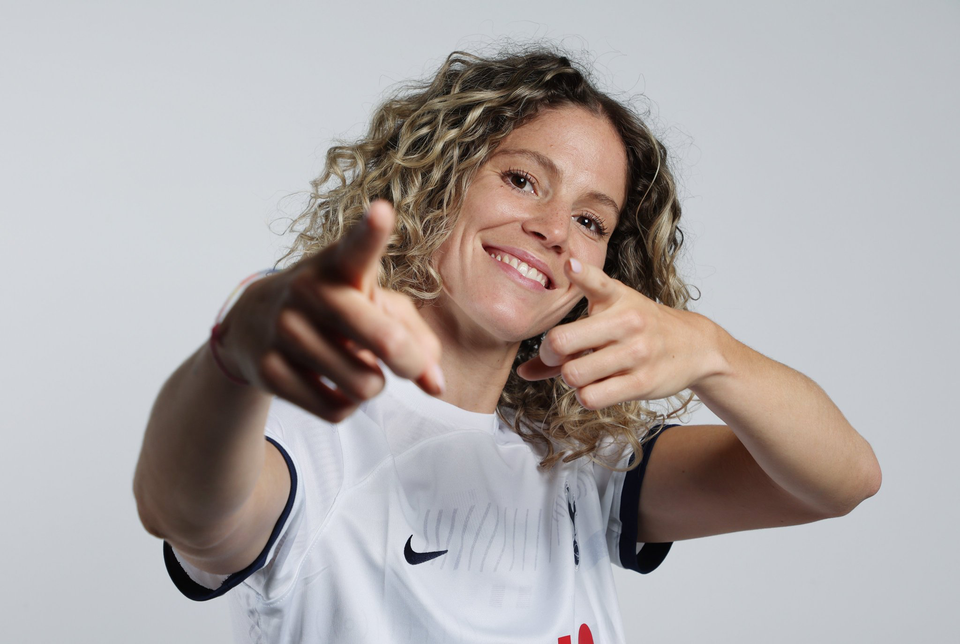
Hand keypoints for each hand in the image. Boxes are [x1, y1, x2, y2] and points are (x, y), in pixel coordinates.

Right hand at [216, 200, 443, 421]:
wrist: (253, 325)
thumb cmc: (335, 309)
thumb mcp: (375, 305)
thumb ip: (415, 337)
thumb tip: (436, 384)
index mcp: (339, 265)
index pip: (356, 247)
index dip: (371, 232)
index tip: (381, 211)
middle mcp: (308, 290)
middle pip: (382, 340)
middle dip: (409, 362)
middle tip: (412, 367)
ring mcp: (284, 330)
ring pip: (364, 385)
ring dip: (373, 384)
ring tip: (355, 365)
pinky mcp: (268, 371)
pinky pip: (336, 409)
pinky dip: (347, 405)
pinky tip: (332, 384)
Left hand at [517, 258, 714, 408]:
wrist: (694, 346)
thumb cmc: (638, 329)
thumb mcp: (608, 318)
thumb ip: (568, 338)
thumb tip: (523, 371)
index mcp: (616, 297)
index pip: (597, 282)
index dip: (581, 275)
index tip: (570, 266)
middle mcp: (626, 321)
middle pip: (561, 342)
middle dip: (550, 354)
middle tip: (557, 356)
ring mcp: (636, 352)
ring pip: (573, 374)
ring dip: (571, 378)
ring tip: (584, 372)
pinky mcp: (642, 382)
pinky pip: (591, 397)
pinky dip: (585, 396)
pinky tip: (596, 386)